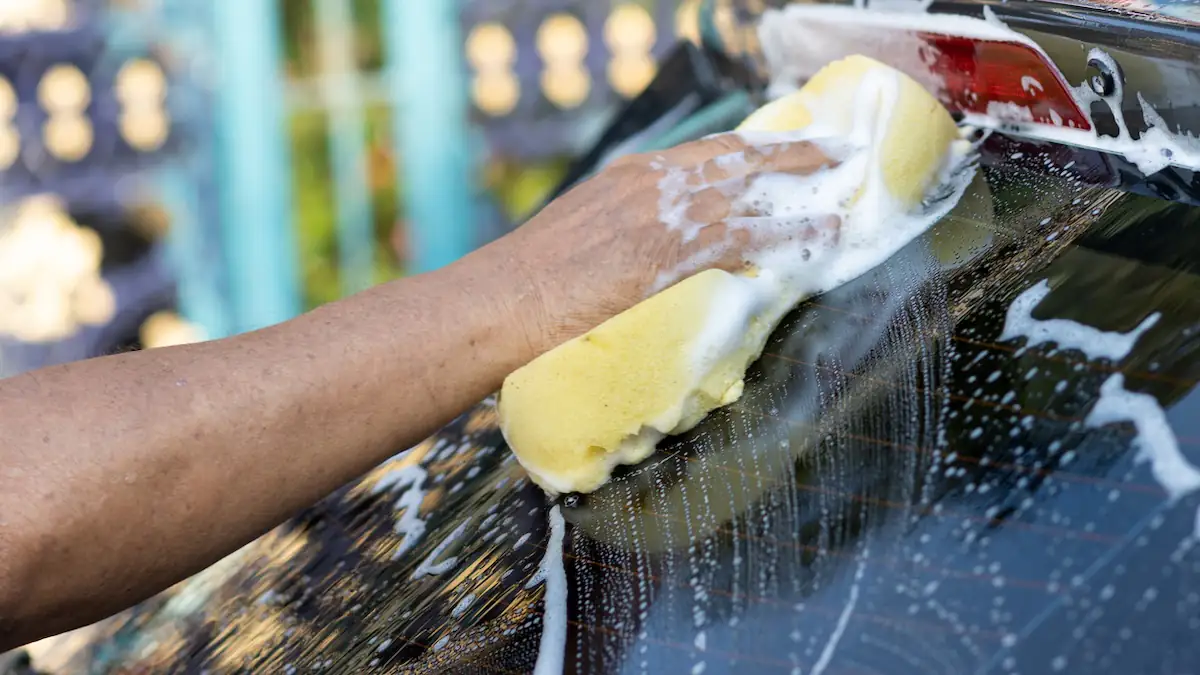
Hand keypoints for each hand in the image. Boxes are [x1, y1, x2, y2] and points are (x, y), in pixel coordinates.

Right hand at [486, 132, 839, 354]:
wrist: (501, 300)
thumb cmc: (527, 282)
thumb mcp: (577, 239)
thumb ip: (618, 235)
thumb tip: (641, 255)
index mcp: (628, 176)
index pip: (704, 152)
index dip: (749, 148)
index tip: (780, 146)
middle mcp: (651, 182)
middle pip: (737, 155)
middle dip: (791, 151)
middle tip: (834, 149)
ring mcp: (664, 213)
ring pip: (751, 189)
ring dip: (803, 185)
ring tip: (843, 184)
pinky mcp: (673, 250)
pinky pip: (746, 237)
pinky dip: (787, 235)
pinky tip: (818, 236)